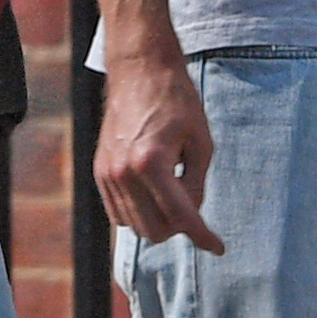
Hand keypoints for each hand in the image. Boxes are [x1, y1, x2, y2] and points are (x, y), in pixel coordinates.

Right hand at [95, 48, 223, 253]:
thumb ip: (197, 183)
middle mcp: (123, 173)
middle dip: (180, 227)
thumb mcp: (201, 142)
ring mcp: (106, 174)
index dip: (203, 236)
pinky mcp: (99, 171)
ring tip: (175, 190)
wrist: (139, 70)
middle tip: (194, 205)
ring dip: (159, 219)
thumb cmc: (176, 100)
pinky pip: (118, 213)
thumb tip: (191, 215)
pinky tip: (154, 192)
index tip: (218, 247)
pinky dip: (139, 212)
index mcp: (151, 163)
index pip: (181, 217)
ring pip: (135, 226)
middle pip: (155, 230)